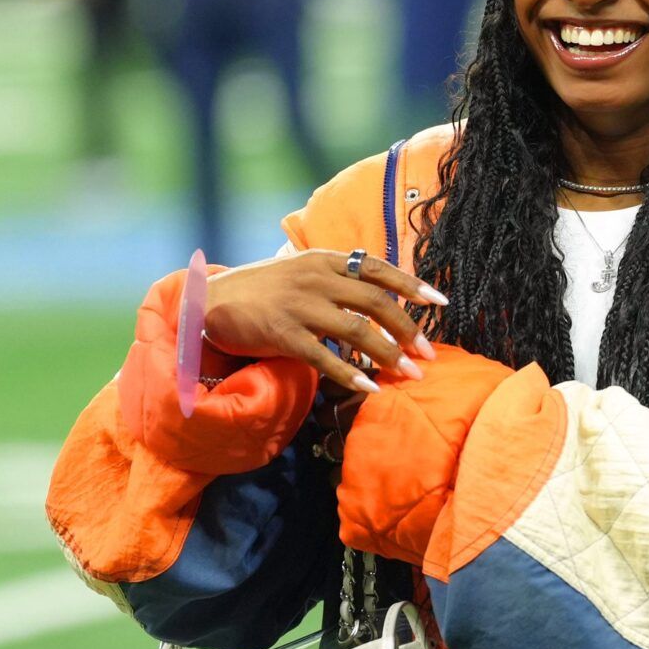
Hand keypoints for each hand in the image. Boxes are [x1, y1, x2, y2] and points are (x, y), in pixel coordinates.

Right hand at [202, 249, 444, 393]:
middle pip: (376, 301)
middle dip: (408, 329)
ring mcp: (300, 305)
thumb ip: (336, 279)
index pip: (378, 267)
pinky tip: (370, 388)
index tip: (439, 303)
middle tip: (428, 353)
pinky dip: (351, 374)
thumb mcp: (301, 271)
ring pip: (358, 331)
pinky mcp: (282, 333)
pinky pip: (325, 357)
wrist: (209, 301)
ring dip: (388, 355)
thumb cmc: (261, 290)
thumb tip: (379, 296)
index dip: (411, 284)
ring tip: (409, 374)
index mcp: (324, 260)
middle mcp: (316, 278)